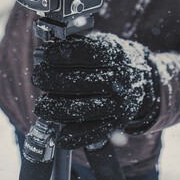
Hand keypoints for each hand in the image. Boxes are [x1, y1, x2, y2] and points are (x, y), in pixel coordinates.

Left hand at [32, 32, 159, 149]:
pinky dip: (73, 136)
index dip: (60, 54)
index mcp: (115, 55)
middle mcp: (119, 79)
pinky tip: (59, 133)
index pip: (84, 54)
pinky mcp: (117, 123)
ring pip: (81, 110)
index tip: (45, 55)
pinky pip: (92, 133)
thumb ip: (76, 44)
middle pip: (78, 82)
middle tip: (38, 77)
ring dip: (55, 109)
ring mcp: (119, 103)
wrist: (141, 78)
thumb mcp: (101, 43)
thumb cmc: (112, 59)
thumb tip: (45, 48)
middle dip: (51, 80)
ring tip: (42, 106)